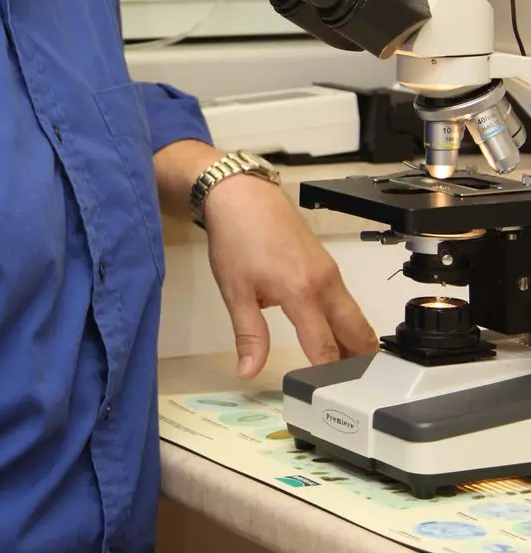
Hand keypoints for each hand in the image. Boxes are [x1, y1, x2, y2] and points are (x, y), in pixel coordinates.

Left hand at [203, 174, 378, 379]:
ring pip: (355, 316)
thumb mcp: (235, 291)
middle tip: (357, 392)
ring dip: (356, 342)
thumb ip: (249, 335)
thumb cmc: (237, 238)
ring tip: (350, 371)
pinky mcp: (327, 264)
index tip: (329, 398)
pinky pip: (346, 299)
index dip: (329, 375)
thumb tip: (248, 370)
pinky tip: (336, 334)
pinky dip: (347, 321)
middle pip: (356, 333)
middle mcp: (324, 282)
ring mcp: (330, 271)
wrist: (243, 196)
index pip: (325, 346)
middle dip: (360, 363)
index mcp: (301, 292)